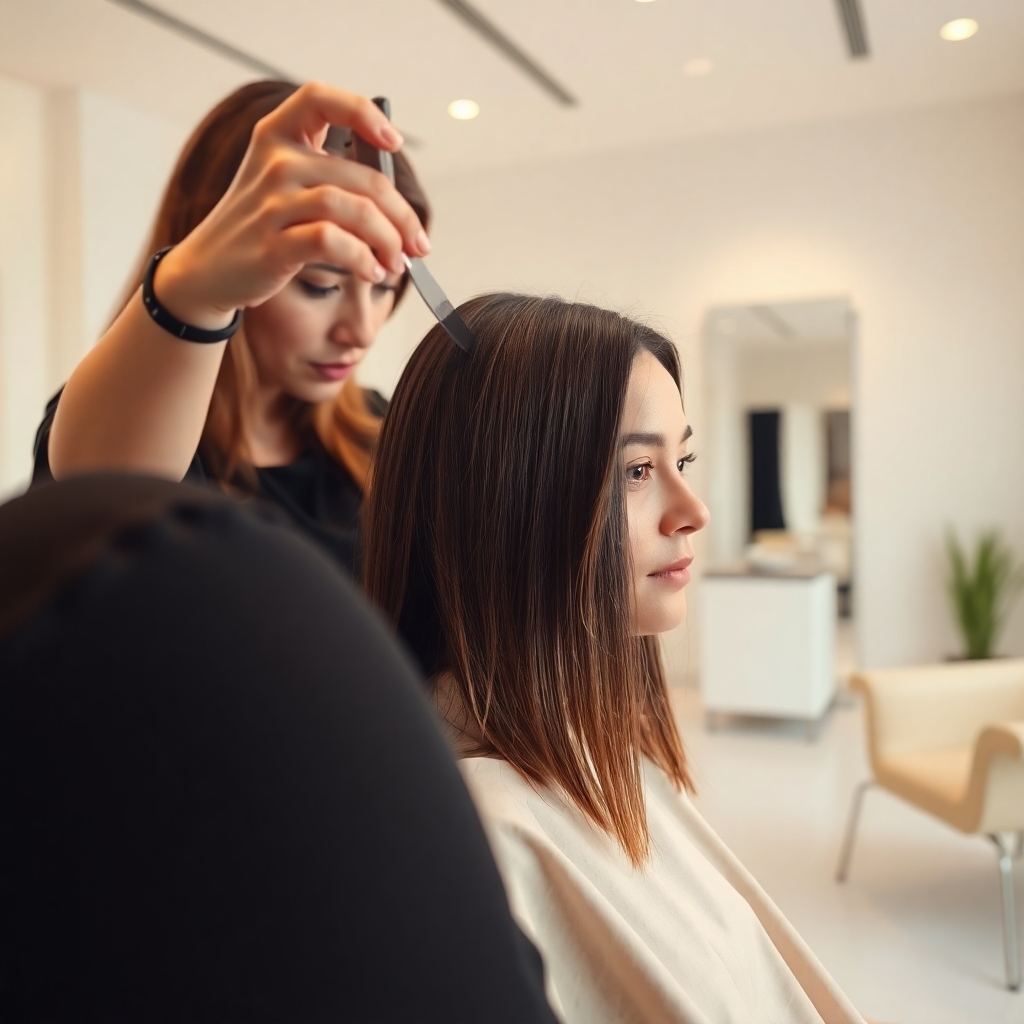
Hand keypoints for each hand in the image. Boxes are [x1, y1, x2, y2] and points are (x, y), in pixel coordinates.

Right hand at [154, 82, 429, 329]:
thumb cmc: (260, 226)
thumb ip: (331, 175)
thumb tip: (398, 206)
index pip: (321, 98)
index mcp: (278, 136)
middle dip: (401, 216)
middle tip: (418, 245)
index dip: (363, 113)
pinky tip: (371, 272)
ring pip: (352, 210)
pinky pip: (332, 243)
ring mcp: (271, 203)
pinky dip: (363, 259)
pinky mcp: (272, 244)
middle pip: (362, 178)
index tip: (393, 143)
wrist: (209, 269)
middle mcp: (275, 162)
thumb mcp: (285, 184)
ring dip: (387, 242)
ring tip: (396, 263)